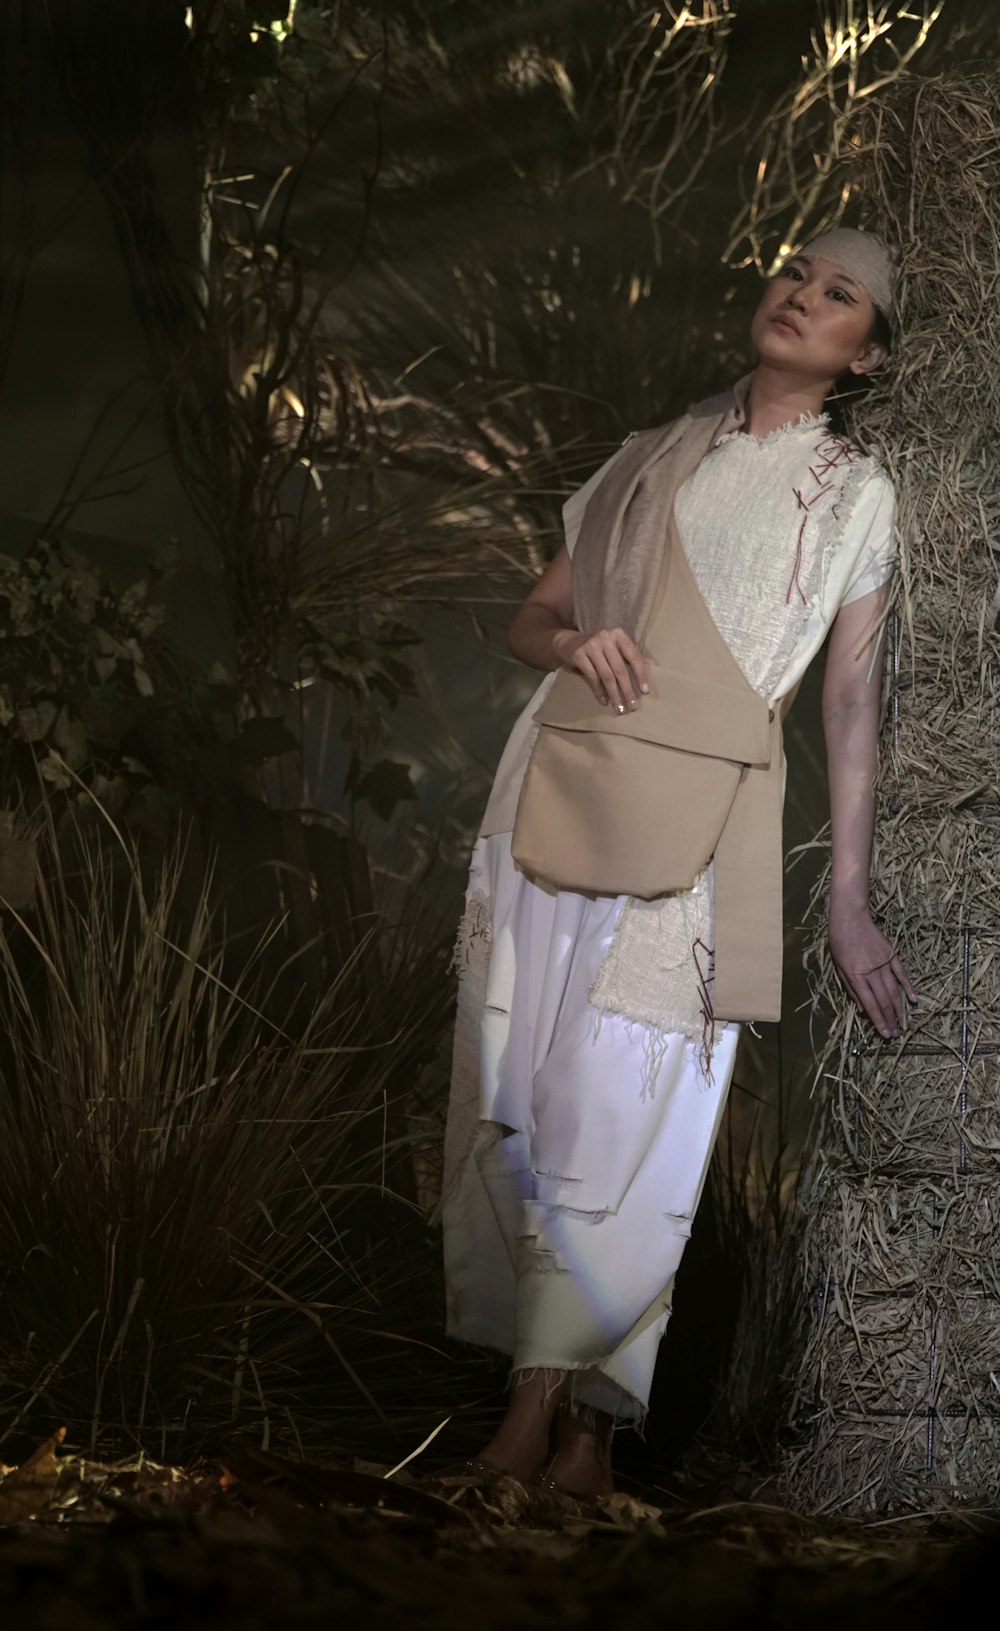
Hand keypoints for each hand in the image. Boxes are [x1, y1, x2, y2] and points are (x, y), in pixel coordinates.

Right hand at [551, 626, 648, 711]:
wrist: (568, 642)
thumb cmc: (598, 647)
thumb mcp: (615, 648)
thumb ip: (631, 656)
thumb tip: (653, 665)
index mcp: (619, 635)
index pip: (634, 656)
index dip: (641, 675)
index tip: (645, 692)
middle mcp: (606, 637)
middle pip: (620, 669)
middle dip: (627, 690)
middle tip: (632, 706)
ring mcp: (591, 645)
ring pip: (606, 675)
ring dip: (614, 695)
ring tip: (619, 708)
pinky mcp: (579, 654)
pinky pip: (592, 677)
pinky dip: (599, 691)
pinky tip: (604, 701)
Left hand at [827, 901, 915, 1038]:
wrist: (850, 917)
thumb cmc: (839, 942)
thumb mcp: (838, 966)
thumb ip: (850, 988)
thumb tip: (862, 1008)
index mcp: (856, 975)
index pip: (870, 1004)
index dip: (878, 1021)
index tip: (884, 1033)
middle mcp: (872, 971)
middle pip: (884, 1000)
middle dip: (890, 1019)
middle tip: (896, 1034)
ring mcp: (884, 963)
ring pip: (895, 990)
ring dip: (900, 1009)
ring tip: (904, 1023)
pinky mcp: (892, 955)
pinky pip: (902, 974)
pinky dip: (909, 987)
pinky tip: (914, 999)